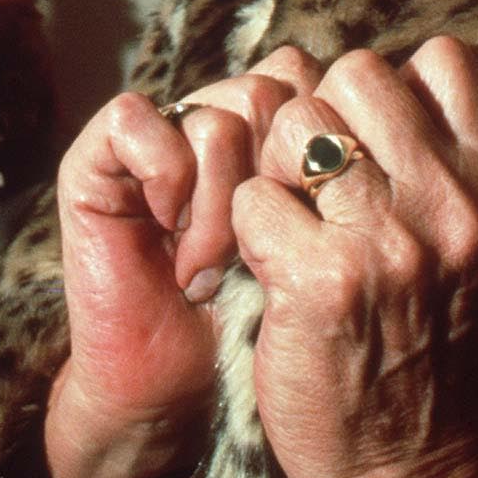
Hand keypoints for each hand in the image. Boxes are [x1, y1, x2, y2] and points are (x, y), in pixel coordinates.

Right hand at [46, 49, 317, 477]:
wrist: (184, 395)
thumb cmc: (267, 330)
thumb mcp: (329, 250)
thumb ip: (347, 175)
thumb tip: (379, 109)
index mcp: (280, 131)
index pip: (317, 82)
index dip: (323, 153)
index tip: (316, 238)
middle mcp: (222, 120)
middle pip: (275, 90)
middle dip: (278, 182)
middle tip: (259, 258)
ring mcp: (162, 134)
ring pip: (218, 113)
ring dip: (220, 203)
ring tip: (212, 266)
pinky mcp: (98, 156)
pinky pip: (137, 120)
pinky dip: (162, 176)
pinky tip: (169, 231)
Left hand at [233, 39, 477, 477]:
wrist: (402, 468)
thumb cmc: (420, 338)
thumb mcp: (470, 242)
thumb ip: (440, 154)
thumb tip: (365, 68)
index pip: (441, 60)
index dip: (388, 93)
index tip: (374, 152)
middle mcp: (461, 208)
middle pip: (356, 73)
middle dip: (321, 119)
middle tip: (318, 189)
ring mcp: (395, 242)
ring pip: (295, 122)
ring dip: (276, 169)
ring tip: (294, 225)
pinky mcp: (323, 277)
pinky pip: (250, 194)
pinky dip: (244, 229)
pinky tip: (272, 274)